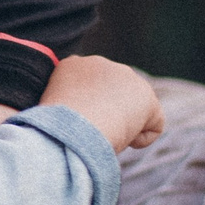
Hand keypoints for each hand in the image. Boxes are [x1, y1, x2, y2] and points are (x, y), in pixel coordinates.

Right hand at [39, 54, 164, 152]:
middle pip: (114, 95)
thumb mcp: (52, 111)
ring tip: (104, 136)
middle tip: (93, 133)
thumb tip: (85, 120)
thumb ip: (69, 105)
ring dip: (122, 126)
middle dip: (109, 113)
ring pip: (132, 110)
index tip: (79, 125)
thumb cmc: (55, 129)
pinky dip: (140, 139)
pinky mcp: (146, 97)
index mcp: (72, 65)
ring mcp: (126, 77)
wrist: (73, 128)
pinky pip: (152, 125)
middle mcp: (101, 64)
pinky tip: (122, 140)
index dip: (88, 108)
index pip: (89, 87)